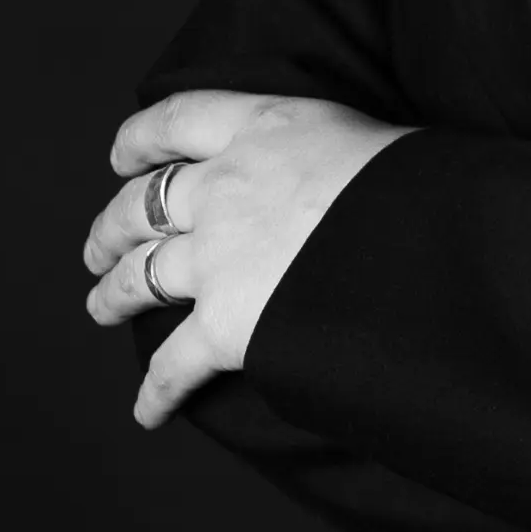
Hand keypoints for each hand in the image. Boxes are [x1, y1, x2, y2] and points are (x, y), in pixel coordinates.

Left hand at [83, 91, 413, 428]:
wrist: (430, 236)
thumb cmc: (423, 183)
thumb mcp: (366, 136)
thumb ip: (324, 151)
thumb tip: (336, 173)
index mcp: (263, 127)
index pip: (179, 120)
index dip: (140, 138)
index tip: (122, 155)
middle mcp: (226, 186)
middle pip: (142, 204)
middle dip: (112, 226)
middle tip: (100, 245)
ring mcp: (218, 256)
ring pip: (139, 274)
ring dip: (112, 293)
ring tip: (100, 305)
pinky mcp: (225, 324)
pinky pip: (173, 363)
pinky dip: (155, 391)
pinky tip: (146, 411)